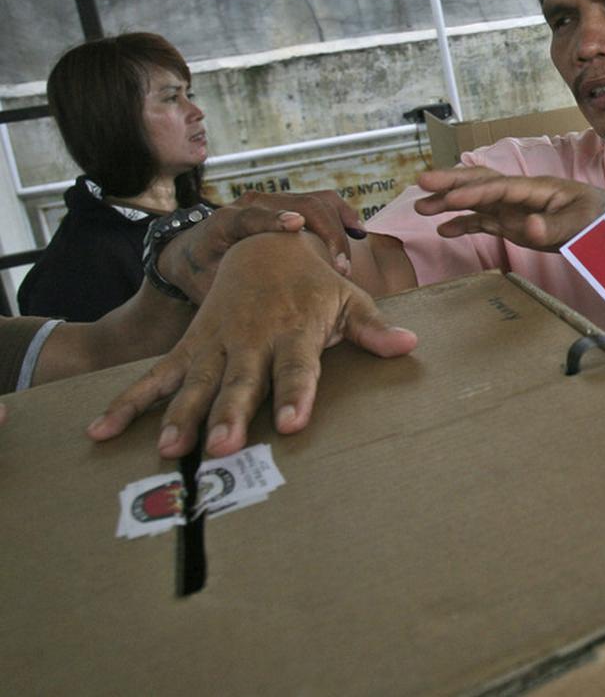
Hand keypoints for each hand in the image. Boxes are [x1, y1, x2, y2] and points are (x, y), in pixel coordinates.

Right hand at [87, 232, 417, 457]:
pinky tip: (103, 430)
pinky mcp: (190, 349)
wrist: (263, 247)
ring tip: (171, 449)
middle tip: (222, 447)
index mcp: (295, 331)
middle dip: (230, 414)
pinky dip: (129, 404)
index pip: (298, 369)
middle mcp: (252, 340)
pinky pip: (155, 379)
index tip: (292, 423)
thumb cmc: (314, 285)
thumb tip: (409, 344)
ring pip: (196, 384)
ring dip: (181, 416)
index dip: (296, 395)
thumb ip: (373, 328)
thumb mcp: (348, 300)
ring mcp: (216, 345)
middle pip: (241, 383)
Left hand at [160, 192, 364, 303]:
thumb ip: (227, 295)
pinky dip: (342, 216)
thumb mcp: (206, 288)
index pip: (251, 215)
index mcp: (224, 222)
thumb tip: (254, 316)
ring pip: (315, 202)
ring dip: (337, 229)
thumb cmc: (201, 275)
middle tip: (339, 271)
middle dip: (324, 233)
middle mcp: (252, 204)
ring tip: (345, 263)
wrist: (193, 252)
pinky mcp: (291, 205)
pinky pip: (324, 203)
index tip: (295, 226)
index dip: (273, 218)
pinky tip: (357, 233)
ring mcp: (275, 201)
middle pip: (297, 204)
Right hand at [413, 164, 604, 250]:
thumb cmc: (599, 218)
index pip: (500, 187)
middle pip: (481, 183)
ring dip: (450, 203)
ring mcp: (516, 209)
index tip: (449, 198)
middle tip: (421, 182)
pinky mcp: (515, 224)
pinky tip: (444, 231)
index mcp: (537, 188)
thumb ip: (555, 227)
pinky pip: (485, 222)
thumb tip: (529, 228)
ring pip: (477, 201)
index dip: (474, 192)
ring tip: (421, 208)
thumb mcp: (582, 224)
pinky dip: (465, 225)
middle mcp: (521, 194)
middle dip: (451, 182)